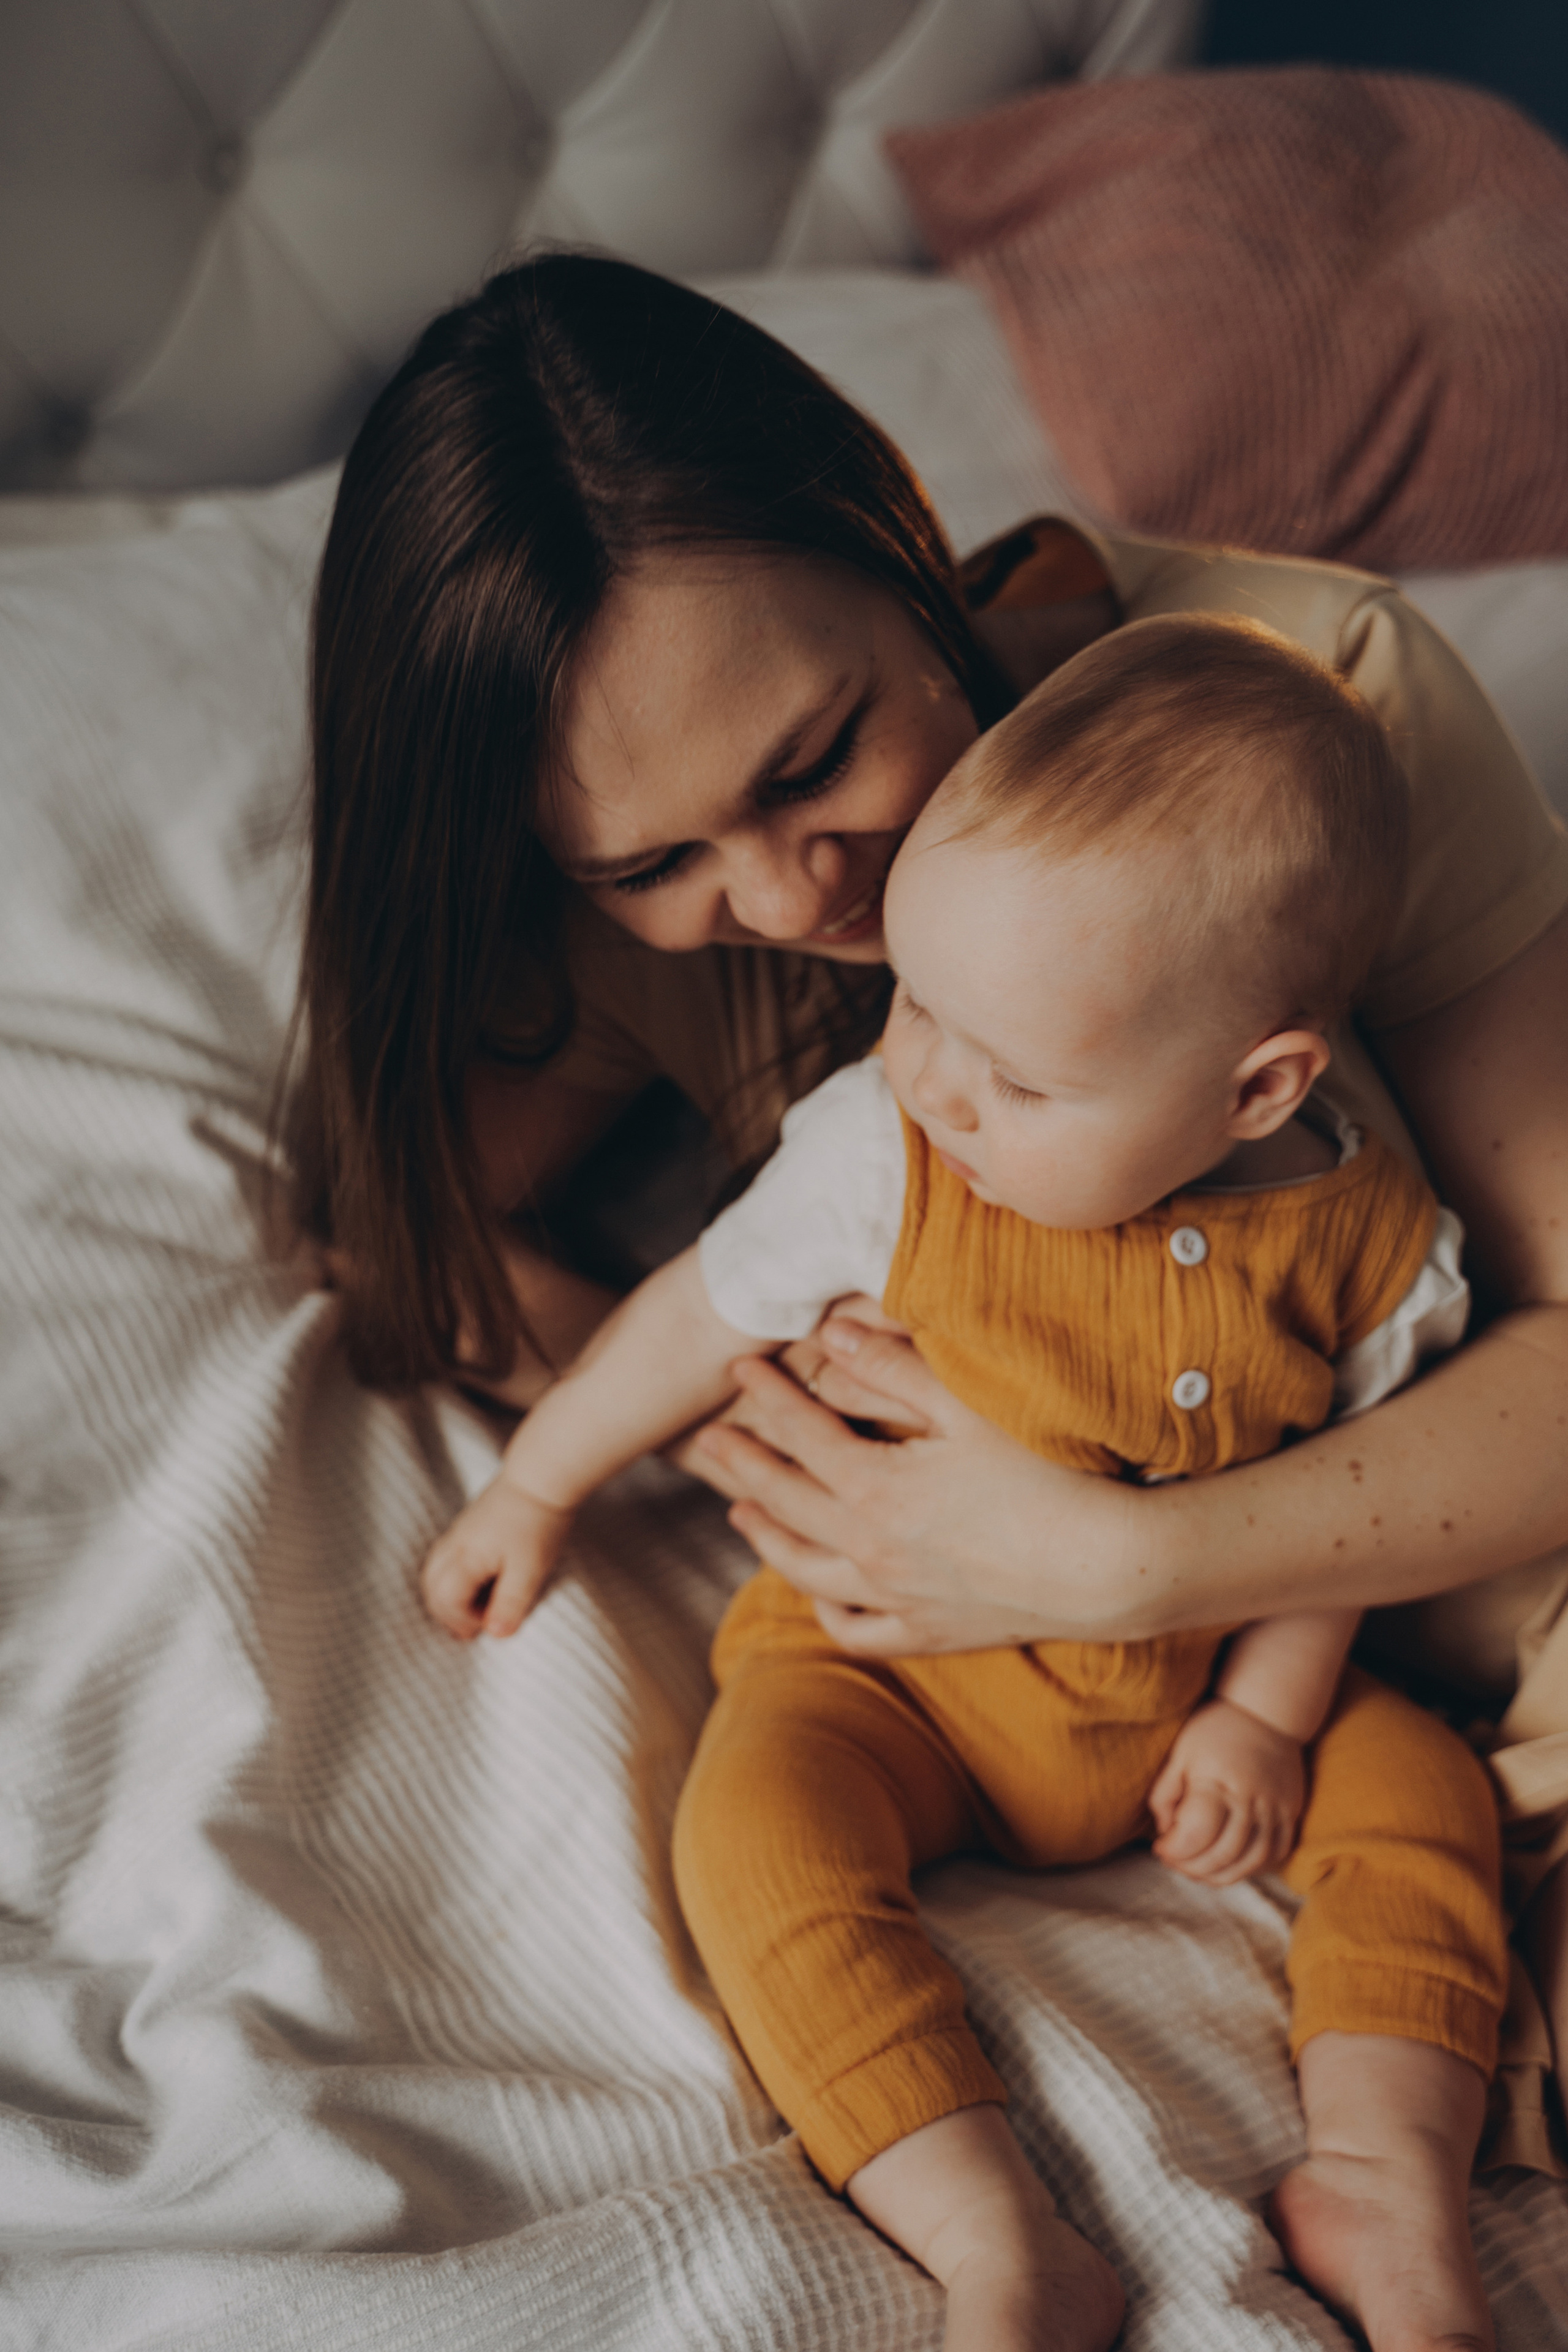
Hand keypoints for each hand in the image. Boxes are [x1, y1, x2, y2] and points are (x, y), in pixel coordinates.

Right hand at [421, 1475, 573, 1639]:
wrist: (541, 1477)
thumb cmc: (537, 1523)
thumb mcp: (529, 1570)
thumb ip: (510, 1603)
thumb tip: (495, 1634)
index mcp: (465, 1558)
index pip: (446, 1601)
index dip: (464, 1621)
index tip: (490, 1626)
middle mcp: (454, 1545)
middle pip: (431, 1588)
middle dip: (448, 1612)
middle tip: (475, 1626)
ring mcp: (458, 1532)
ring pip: (434, 1571)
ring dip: (448, 1595)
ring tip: (476, 1606)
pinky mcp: (467, 1524)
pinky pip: (445, 1557)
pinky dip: (452, 1576)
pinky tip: (479, 1580)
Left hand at [686, 1308, 1139, 1656]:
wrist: (1110, 1567)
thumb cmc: (1049, 1474)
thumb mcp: (969, 1405)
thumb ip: (894, 1368)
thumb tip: (831, 1336)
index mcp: (874, 1488)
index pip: (799, 1431)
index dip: (765, 1394)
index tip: (740, 1365)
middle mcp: (870, 1550)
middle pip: (784, 1501)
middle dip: (742, 1463)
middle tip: (710, 1437)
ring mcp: (898, 1598)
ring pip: (805, 1571)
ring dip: (765, 1537)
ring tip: (740, 1511)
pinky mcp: (932, 1632)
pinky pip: (858, 1631)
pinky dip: (827, 1611)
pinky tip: (817, 1593)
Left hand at [1148, 1699, 1304, 1886]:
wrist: (1267, 1709)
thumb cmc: (1215, 1729)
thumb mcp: (1180, 1753)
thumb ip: (1165, 1793)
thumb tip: (1165, 1832)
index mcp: (1217, 1782)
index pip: (1197, 1834)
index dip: (1174, 1850)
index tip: (1161, 1847)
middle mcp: (1250, 1799)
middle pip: (1224, 1854)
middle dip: (1193, 1868)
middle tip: (1176, 1863)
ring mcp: (1275, 1808)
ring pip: (1253, 1861)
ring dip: (1223, 1876)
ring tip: (1200, 1871)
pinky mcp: (1291, 1811)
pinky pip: (1277, 1852)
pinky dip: (1254, 1867)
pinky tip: (1233, 1865)